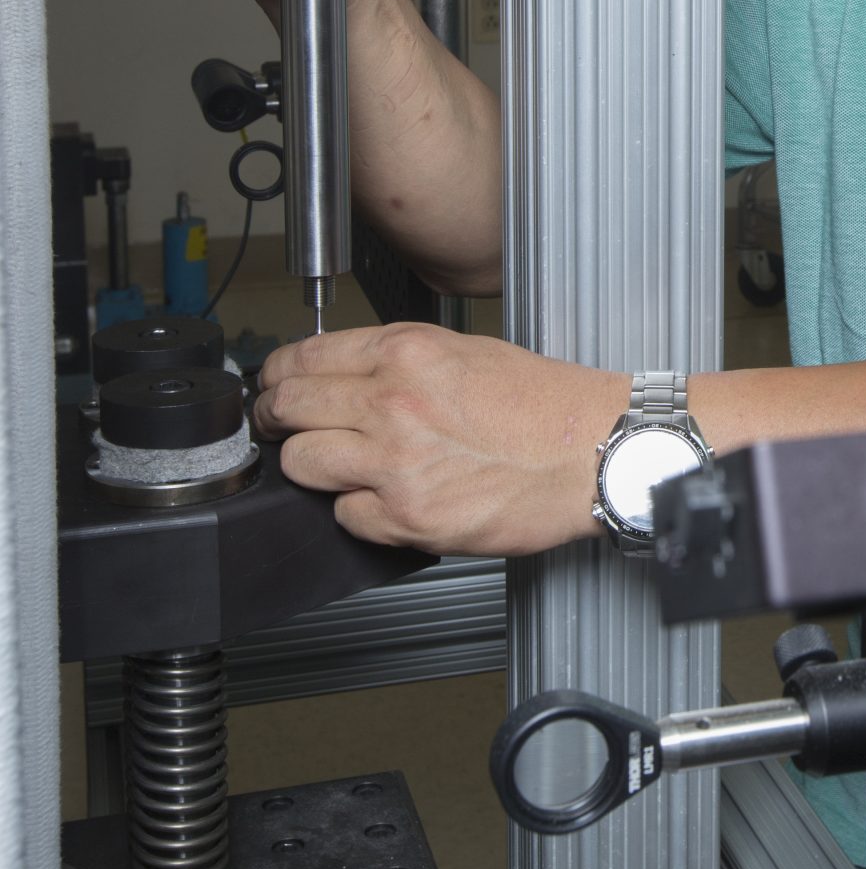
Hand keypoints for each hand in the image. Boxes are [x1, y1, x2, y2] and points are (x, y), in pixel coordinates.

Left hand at [254, 322, 627, 553]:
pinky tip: (388, 499)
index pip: (302, 358)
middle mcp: (391, 402)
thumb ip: (398, 362)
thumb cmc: (543, 405)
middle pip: (285, 408)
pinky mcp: (406, 516)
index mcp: (405, 353)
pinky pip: (345, 516)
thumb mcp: (465, 352)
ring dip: (311, 467)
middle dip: (273, 419)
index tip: (272, 387)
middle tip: (278, 427)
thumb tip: (344, 376)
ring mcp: (394, 462)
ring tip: (337, 467)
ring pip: (301, 463)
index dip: (275, 375)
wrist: (590, 451)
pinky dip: (358, 512)